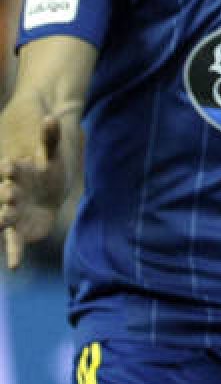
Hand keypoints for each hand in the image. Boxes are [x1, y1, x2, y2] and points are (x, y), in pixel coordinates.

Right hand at [0, 111, 67, 269]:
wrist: (48, 184)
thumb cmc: (46, 164)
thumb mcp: (51, 149)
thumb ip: (50, 135)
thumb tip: (52, 117)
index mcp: (11, 173)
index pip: (7, 172)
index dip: (9, 170)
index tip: (11, 167)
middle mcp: (7, 194)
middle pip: (4, 197)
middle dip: (5, 200)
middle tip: (8, 202)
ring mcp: (12, 213)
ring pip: (4, 221)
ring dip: (3, 226)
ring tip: (3, 234)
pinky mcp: (22, 229)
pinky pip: (16, 242)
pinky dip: (15, 252)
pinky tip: (15, 265)